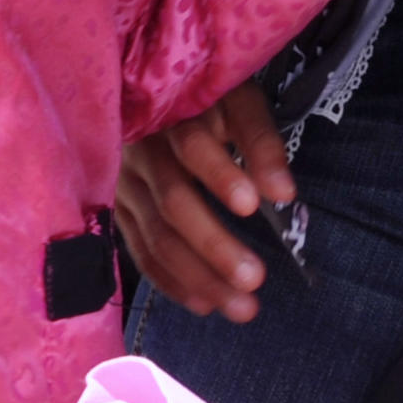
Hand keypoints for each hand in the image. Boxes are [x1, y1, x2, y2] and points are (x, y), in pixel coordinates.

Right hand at [113, 83, 293, 321]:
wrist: (154, 96)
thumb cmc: (210, 101)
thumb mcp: (240, 103)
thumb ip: (261, 143)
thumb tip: (284, 194)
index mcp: (174, 115)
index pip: (193, 145)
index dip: (220, 174)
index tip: (252, 204)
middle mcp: (141, 152)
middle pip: (173, 202)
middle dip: (214, 243)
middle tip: (255, 279)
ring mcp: (123, 184)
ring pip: (156, 236)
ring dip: (198, 276)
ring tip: (241, 306)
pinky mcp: (117, 210)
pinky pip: (140, 251)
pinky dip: (170, 281)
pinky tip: (204, 304)